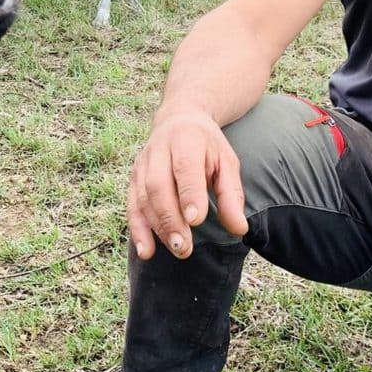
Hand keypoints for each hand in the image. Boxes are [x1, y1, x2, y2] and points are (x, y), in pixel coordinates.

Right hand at [127, 109, 247, 260]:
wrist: (178, 119)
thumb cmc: (206, 146)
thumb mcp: (226, 161)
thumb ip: (231, 195)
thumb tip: (239, 229)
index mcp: (186, 139)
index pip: (184, 168)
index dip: (188, 194)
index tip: (196, 220)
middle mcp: (158, 150)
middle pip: (158, 185)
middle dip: (170, 218)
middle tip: (185, 246)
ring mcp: (142, 163)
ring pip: (143, 198)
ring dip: (158, 227)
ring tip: (177, 250)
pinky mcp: (133, 178)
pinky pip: (132, 205)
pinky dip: (137, 229)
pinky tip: (146, 251)